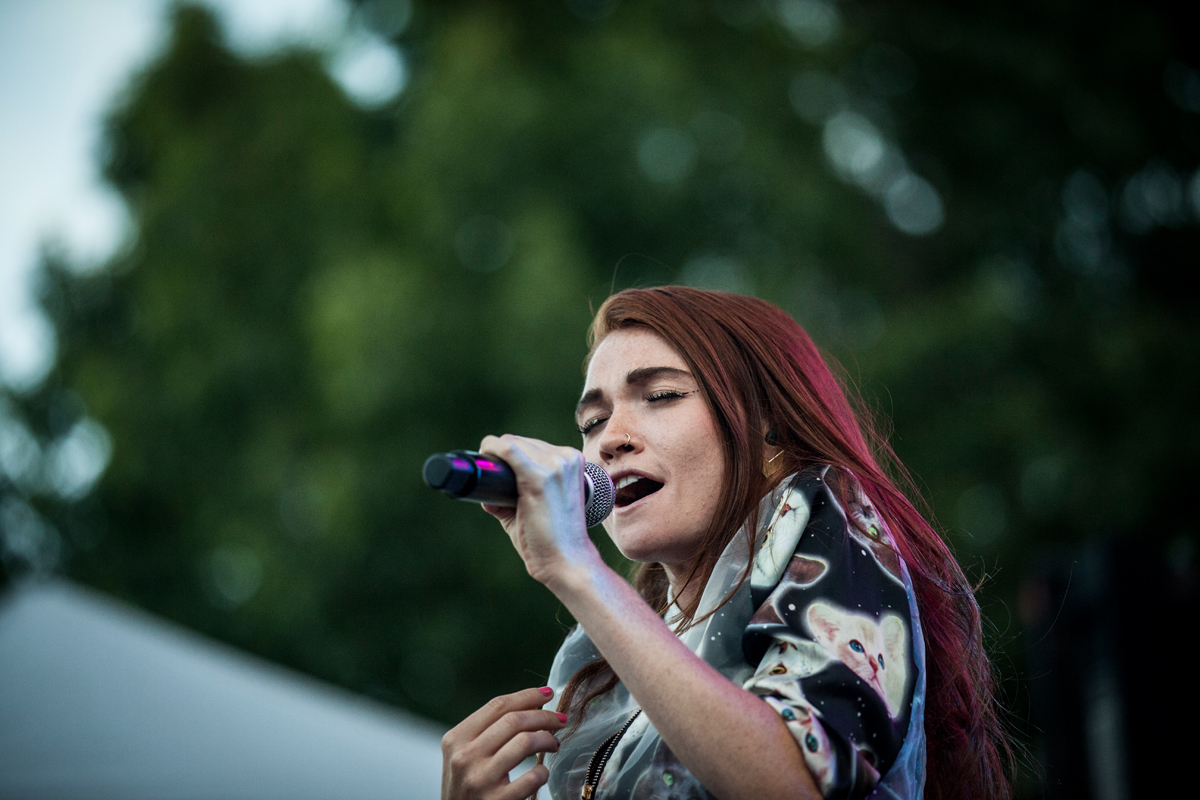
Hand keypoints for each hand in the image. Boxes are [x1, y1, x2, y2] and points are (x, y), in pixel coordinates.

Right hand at [441, 686, 566, 799]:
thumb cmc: (465, 786)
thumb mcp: (463, 754)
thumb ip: (488, 731)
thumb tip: (531, 705)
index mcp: (456, 738)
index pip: (497, 706)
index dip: (527, 696)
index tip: (547, 693)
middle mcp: (465, 757)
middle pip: (514, 720)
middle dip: (544, 715)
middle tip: (559, 719)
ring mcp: (480, 780)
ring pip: (525, 742)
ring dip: (547, 739)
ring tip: (554, 744)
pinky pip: (531, 777)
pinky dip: (542, 772)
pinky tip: (542, 773)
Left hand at [477, 434, 600, 585]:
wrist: (567, 562)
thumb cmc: (552, 540)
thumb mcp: (535, 509)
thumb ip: (511, 499)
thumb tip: (485, 495)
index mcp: (571, 461)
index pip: (533, 444)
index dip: (511, 454)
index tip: (499, 468)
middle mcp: (565, 458)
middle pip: (520, 441)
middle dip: (501, 455)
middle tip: (492, 480)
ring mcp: (554, 465)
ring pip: (511, 443)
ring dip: (495, 454)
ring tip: (490, 477)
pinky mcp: (538, 477)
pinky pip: (508, 449)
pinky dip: (491, 449)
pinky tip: (485, 456)